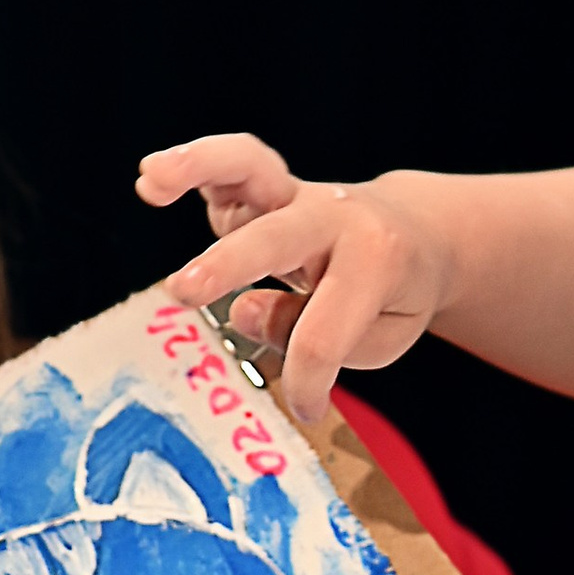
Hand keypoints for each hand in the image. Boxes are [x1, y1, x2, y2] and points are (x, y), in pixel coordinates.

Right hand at [135, 132, 453, 424]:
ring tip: (152, 181)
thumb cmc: (394, 295)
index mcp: (376, 263)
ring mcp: (297, 195)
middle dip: (230, 264)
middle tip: (184, 291)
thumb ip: (318, 336)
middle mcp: (333, 218)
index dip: (307, 383)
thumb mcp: (381, 335)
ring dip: (199, 167)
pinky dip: (194, 167)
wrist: (420, 235)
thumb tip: (239, 310)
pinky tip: (152, 180)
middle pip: (277, 242)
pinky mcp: (270, 186)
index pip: (323, 337)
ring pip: (250, 166)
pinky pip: (233, 167)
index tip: (308, 408)